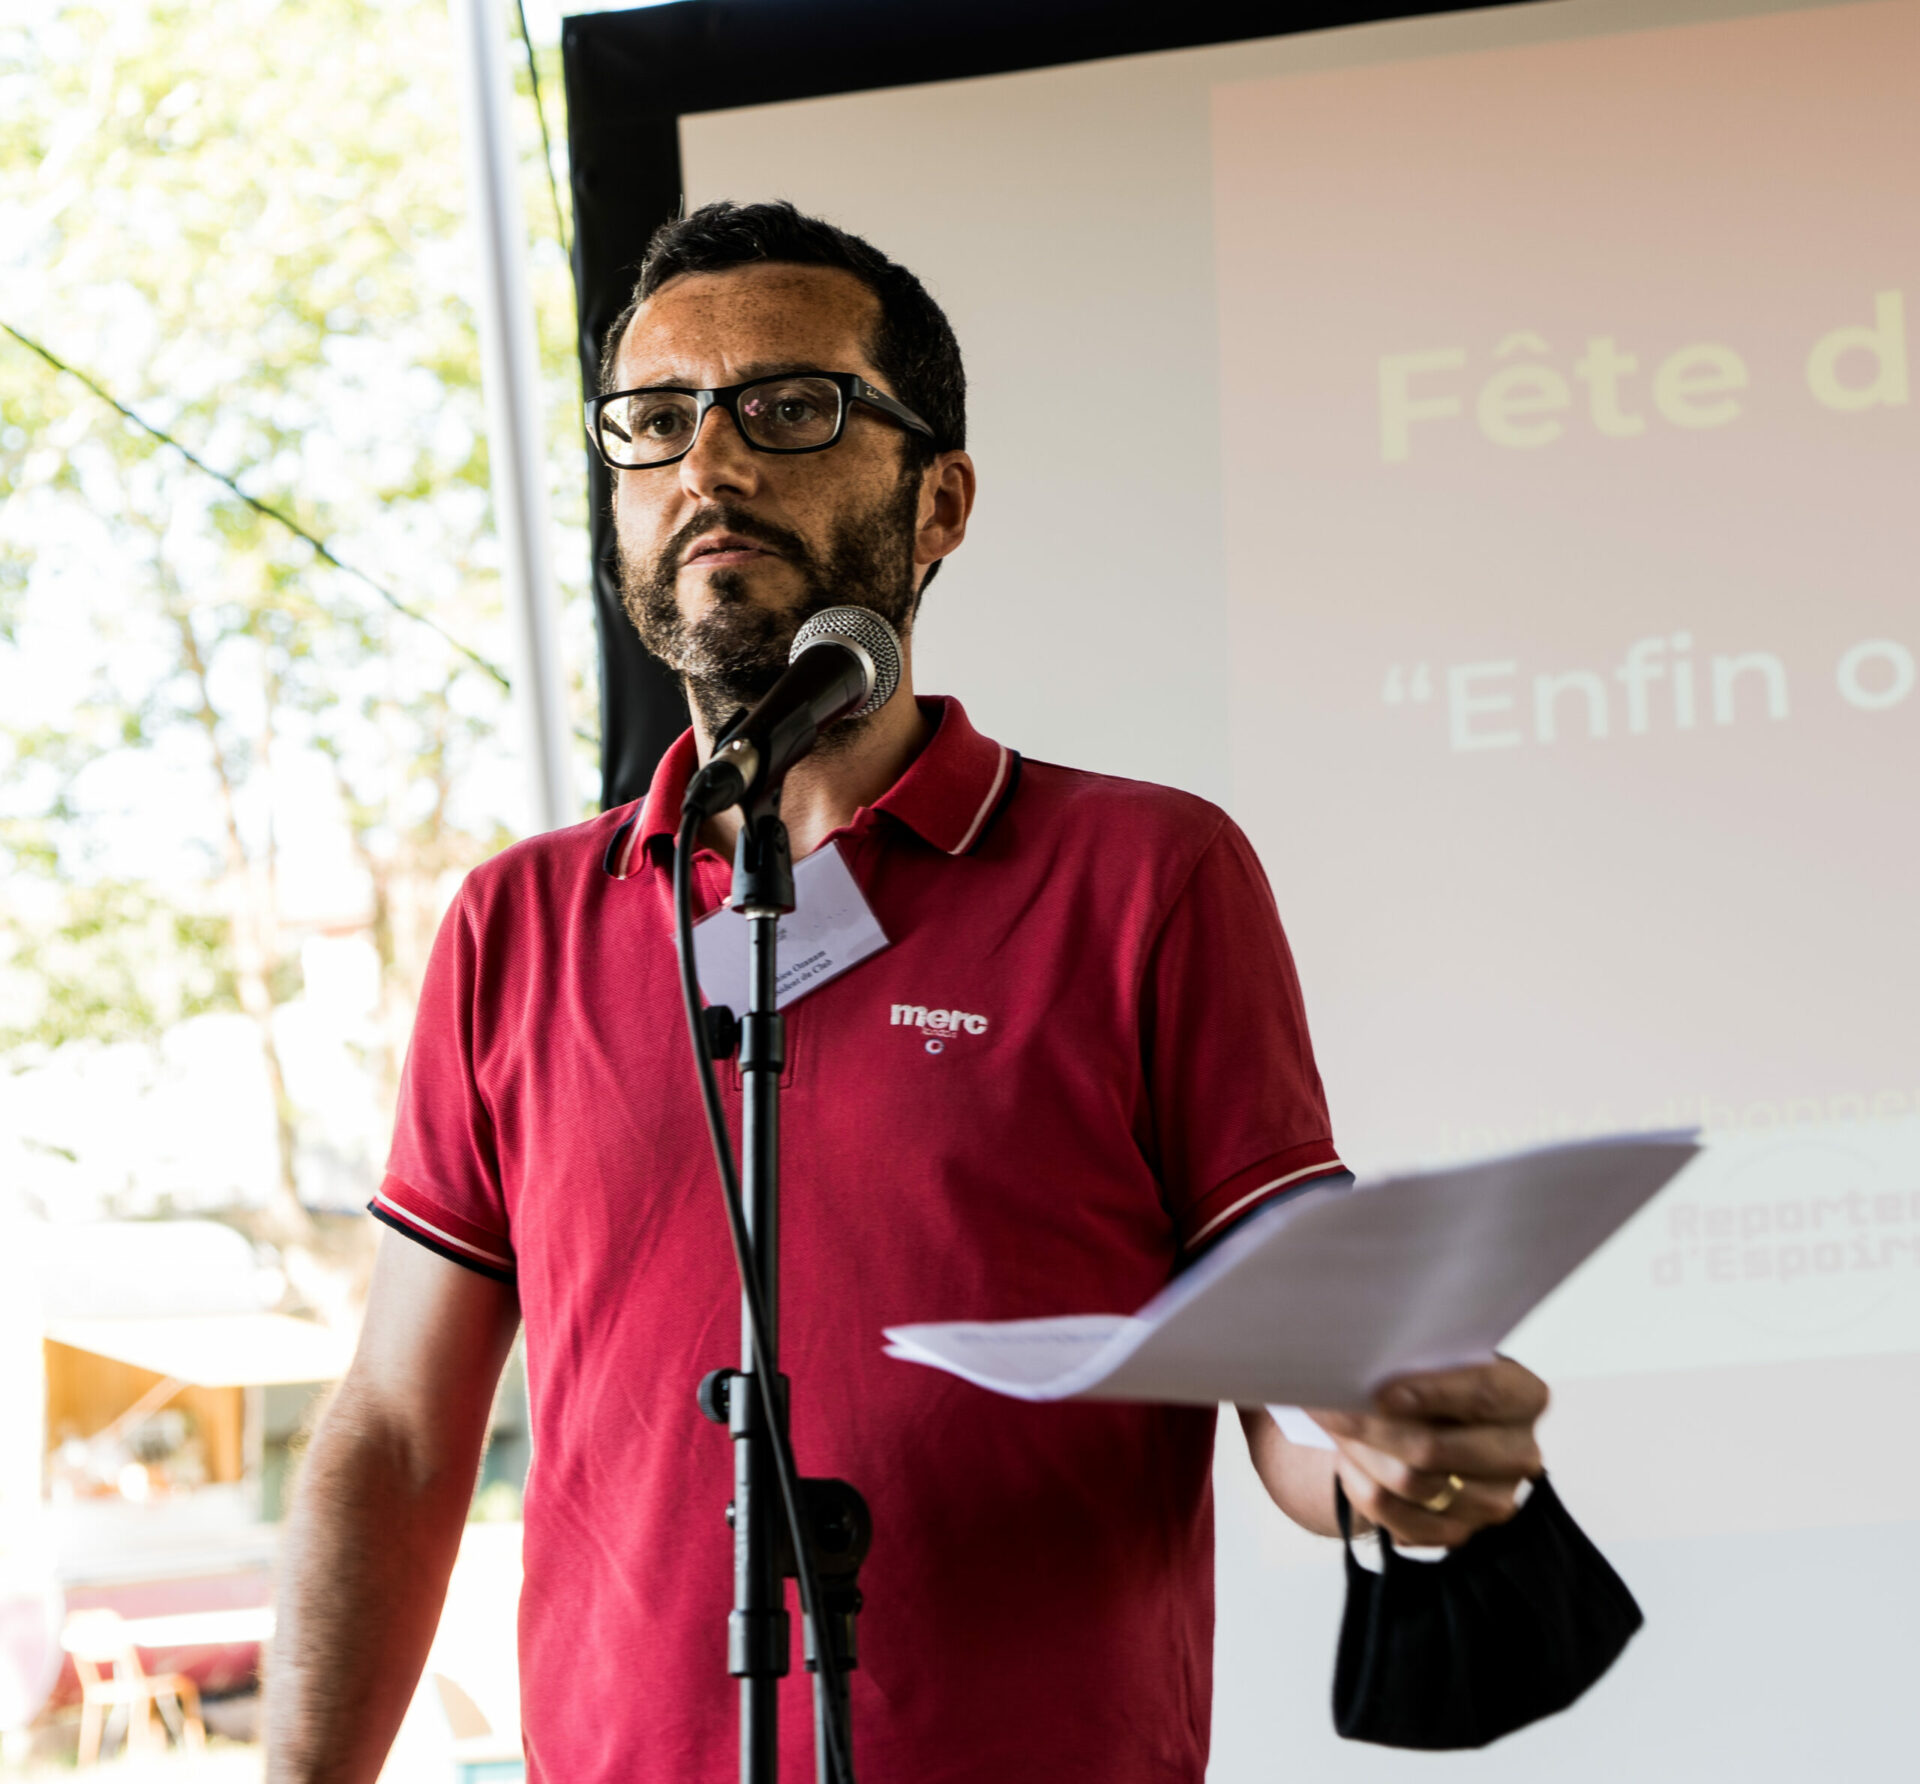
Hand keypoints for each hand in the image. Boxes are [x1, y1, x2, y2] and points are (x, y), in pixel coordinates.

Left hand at [1308, 1356, 1547, 1548]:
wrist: (1433, 1420)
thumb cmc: (1432, 1378)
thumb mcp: (1436, 1358)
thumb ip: (1415, 1360)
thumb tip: (1359, 1365)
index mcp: (1524, 1396)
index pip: (1485, 1394)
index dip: (1433, 1393)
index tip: (1382, 1392)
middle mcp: (1520, 1452)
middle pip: (1435, 1449)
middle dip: (1372, 1428)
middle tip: (1328, 1407)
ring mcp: (1495, 1499)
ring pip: (1411, 1485)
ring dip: (1360, 1456)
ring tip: (1332, 1427)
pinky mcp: (1464, 1532)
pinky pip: (1401, 1521)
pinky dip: (1364, 1490)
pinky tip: (1349, 1463)